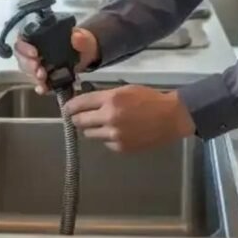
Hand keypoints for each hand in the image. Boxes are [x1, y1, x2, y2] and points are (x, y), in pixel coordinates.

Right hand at [14, 27, 99, 94]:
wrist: (87, 56)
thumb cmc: (81, 44)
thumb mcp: (85, 39)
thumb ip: (82, 38)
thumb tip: (77, 36)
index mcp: (42, 35)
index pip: (23, 38)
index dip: (25, 46)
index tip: (34, 53)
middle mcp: (35, 48)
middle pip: (22, 56)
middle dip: (28, 64)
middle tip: (38, 69)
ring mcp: (38, 63)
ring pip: (27, 70)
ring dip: (33, 75)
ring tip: (43, 78)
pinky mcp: (43, 77)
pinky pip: (37, 82)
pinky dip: (40, 86)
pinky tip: (44, 88)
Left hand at [65, 85, 195, 152]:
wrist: (170, 117)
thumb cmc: (148, 98)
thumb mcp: (125, 89)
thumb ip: (104, 96)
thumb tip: (85, 101)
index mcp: (111, 99)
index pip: (80, 103)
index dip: (70, 106)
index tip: (66, 108)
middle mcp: (109, 118)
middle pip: (80, 121)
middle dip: (77, 118)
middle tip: (78, 117)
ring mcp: (114, 135)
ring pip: (89, 134)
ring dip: (91, 128)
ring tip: (101, 124)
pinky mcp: (120, 147)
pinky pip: (104, 142)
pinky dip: (106, 137)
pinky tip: (117, 131)